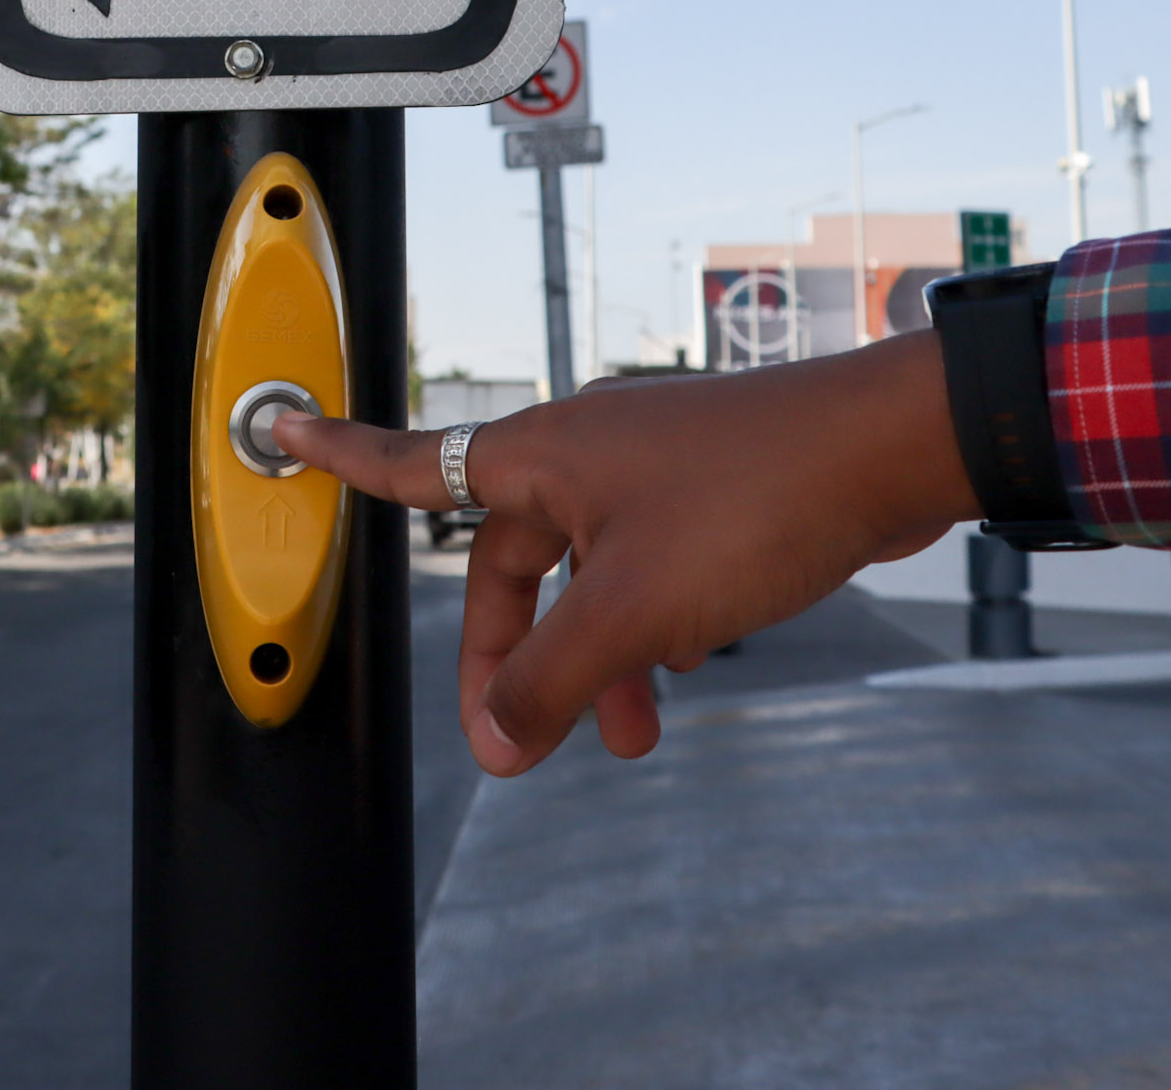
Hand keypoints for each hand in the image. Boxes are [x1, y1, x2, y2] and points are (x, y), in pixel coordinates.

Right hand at [270, 331, 974, 777]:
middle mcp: (587, 452)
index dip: (341, 458)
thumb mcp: (637, 612)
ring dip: (594, 656)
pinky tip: (685, 670)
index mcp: (544, 457)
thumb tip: (497, 738)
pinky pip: (646, 563)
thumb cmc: (759, 501)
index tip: (281, 430)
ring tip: (629, 735)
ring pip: (587, 573)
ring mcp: (652, 466)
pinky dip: (648, 624)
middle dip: (516, 656)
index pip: (412, 463)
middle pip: (510, 561)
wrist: (889, 449)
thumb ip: (555, 679)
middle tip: (522, 739)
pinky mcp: (710, 485)